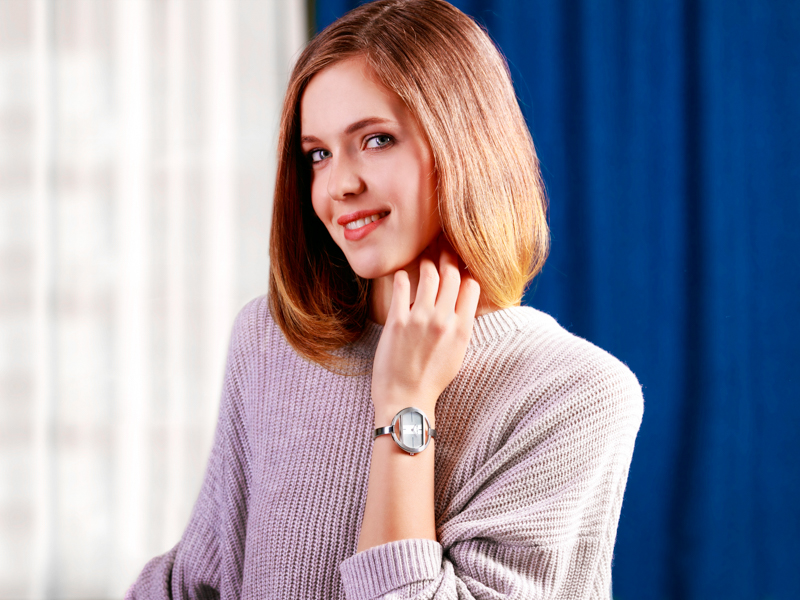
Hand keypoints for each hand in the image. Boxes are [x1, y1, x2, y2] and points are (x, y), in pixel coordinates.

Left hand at [371, 234, 481, 425]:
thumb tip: (462, 303)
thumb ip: (461, 326)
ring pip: (429, 273)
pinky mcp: (397, 320)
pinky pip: (401, 285)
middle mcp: (443, 320)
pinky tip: (402, 276)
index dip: (466, 273)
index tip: (461, 265)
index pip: (471, 286)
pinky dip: (402, 276)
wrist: (406, 398)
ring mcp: (420, 318)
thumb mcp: (457, 353)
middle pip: (451, 274)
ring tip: (424, 262)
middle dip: (449, 257)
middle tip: (443, 249)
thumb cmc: (432, 379)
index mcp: (462, 329)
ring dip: (427, 263)